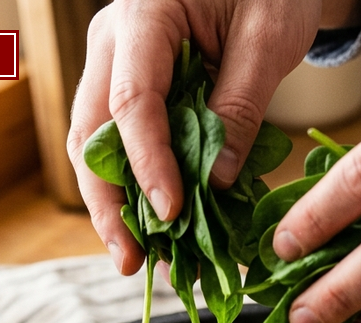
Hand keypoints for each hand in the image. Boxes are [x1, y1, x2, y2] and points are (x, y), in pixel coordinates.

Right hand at [68, 0, 360, 274]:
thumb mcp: (269, 40)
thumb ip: (239, 108)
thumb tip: (215, 184)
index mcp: (144, 17)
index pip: (132, 102)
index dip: (147, 165)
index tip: (170, 215)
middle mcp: (113, 45)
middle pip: (91, 135)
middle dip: (107, 205)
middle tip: (131, 261)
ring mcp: (114, 70)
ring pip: (95, 149)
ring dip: (115, 208)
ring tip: (142, 261)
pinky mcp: (128, 93)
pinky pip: (120, 150)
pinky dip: (135, 193)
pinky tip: (157, 233)